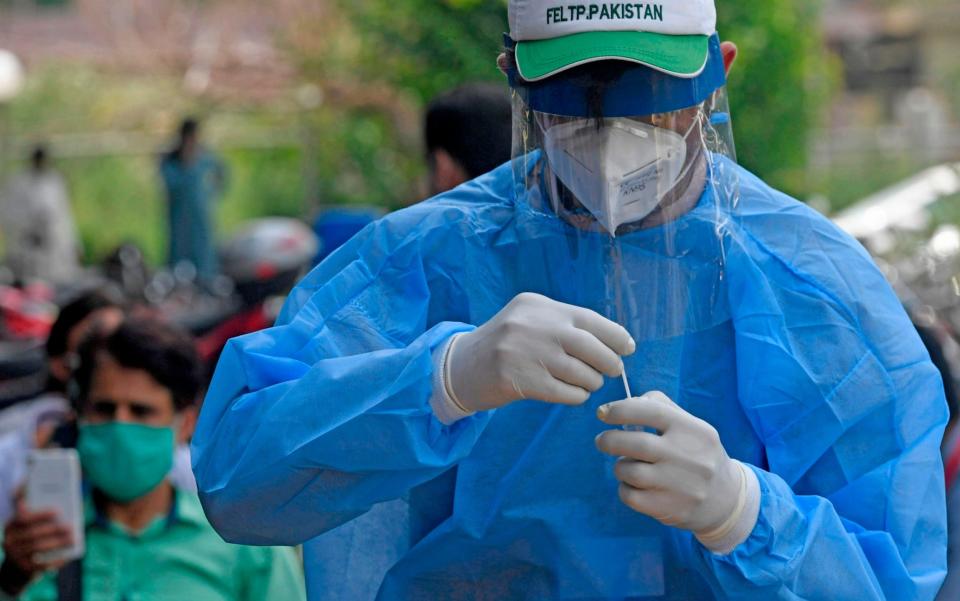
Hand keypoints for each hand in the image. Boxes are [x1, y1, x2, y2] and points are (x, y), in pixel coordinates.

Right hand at [2, 493, 72, 577]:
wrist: (18, 568)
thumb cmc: (31, 541)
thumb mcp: (31, 529)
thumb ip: (43, 520)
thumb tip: (67, 515)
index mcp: (11, 526)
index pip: (23, 518)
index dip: (40, 514)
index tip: (57, 511)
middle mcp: (9, 540)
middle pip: (32, 533)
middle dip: (53, 529)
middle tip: (70, 527)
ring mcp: (14, 555)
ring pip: (37, 547)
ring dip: (57, 543)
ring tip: (72, 540)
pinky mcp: (22, 568)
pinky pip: (40, 564)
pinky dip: (55, 559)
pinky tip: (67, 556)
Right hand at [446, 292, 634, 411]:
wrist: (461, 367)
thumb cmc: (505, 345)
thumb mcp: (530, 320)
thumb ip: (564, 324)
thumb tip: (614, 341)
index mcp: (539, 306)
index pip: (590, 319)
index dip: (615, 336)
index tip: (627, 348)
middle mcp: (534, 326)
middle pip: (591, 348)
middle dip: (609, 363)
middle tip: (612, 371)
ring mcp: (525, 353)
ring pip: (581, 373)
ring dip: (591, 382)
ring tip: (585, 383)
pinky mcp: (519, 381)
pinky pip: (566, 393)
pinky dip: (576, 396)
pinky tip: (571, 394)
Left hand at [595, 392, 746, 542]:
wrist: (725, 500)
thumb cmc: (698, 454)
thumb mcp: (690, 426)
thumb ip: (660, 407)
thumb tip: (625, 403)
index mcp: (694, 430)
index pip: (651, 411)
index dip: (621, 409)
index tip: (603, 413)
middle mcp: (689, 456)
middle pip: (635, 443)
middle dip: (609, 440)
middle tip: (602, 441)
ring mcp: (680, 485)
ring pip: (629, 470)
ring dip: (619, 466)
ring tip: (627, 465)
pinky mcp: (669, 509)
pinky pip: (630, 496)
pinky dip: (624, 488)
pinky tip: (634, 485)